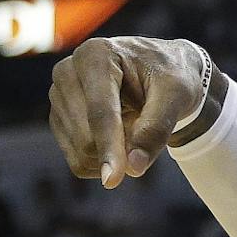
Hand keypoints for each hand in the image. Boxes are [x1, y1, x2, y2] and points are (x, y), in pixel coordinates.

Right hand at [48, 36, 217, 187]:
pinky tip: (120, 137)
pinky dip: (104, 160)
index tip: (113, 180)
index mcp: (95, 55)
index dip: (108, 147)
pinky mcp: (59, 118)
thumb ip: (157, 128)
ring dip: (114, 153)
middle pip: (86, 135)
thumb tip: (133, 168)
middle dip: (120, 149)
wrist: (162, 71)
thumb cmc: (171, 77)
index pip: (99, 111)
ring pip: (80, 151)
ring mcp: (58, 96)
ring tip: (134, 124)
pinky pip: (78, 160)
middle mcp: (68, 72)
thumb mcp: (177, 95)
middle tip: (147, 130)